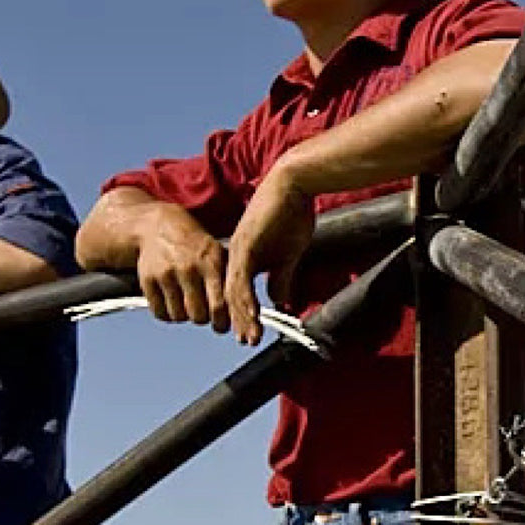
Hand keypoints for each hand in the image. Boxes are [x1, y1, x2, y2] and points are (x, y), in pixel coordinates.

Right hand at [136, 206, 230, 330]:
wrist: (158, 226)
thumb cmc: (195, 246)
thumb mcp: (217, 254)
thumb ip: (229, 281)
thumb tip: (242, 313)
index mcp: (211, 262)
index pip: (219, 305)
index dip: (221, 322)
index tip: (221, 325)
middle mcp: (188, 267)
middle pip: (198, 315)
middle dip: (202, 318)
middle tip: (202, 312)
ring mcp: (165, 274)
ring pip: (179, 316)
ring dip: (184, 315)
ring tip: (186, 303)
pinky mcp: (147, 280)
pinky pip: (160, 313)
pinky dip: (167, 313)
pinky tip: (172, 301)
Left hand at [226, 162, 314, 344]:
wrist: (294, 183)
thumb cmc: (291, 214)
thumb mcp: (288, 254)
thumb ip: (280, 276)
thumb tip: (278, 299)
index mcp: (242, 259)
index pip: (237, 293)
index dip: (242, 314)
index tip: (248, 333)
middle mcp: (234, 256)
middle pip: (230, 296)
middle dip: (239, 321)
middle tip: (246, 341)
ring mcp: (238, 251)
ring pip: (233, 292)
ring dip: (242, 316)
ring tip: (249, 336)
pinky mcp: (246, 245)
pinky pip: (242, 279)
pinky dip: (246, 299)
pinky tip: (251, 315)